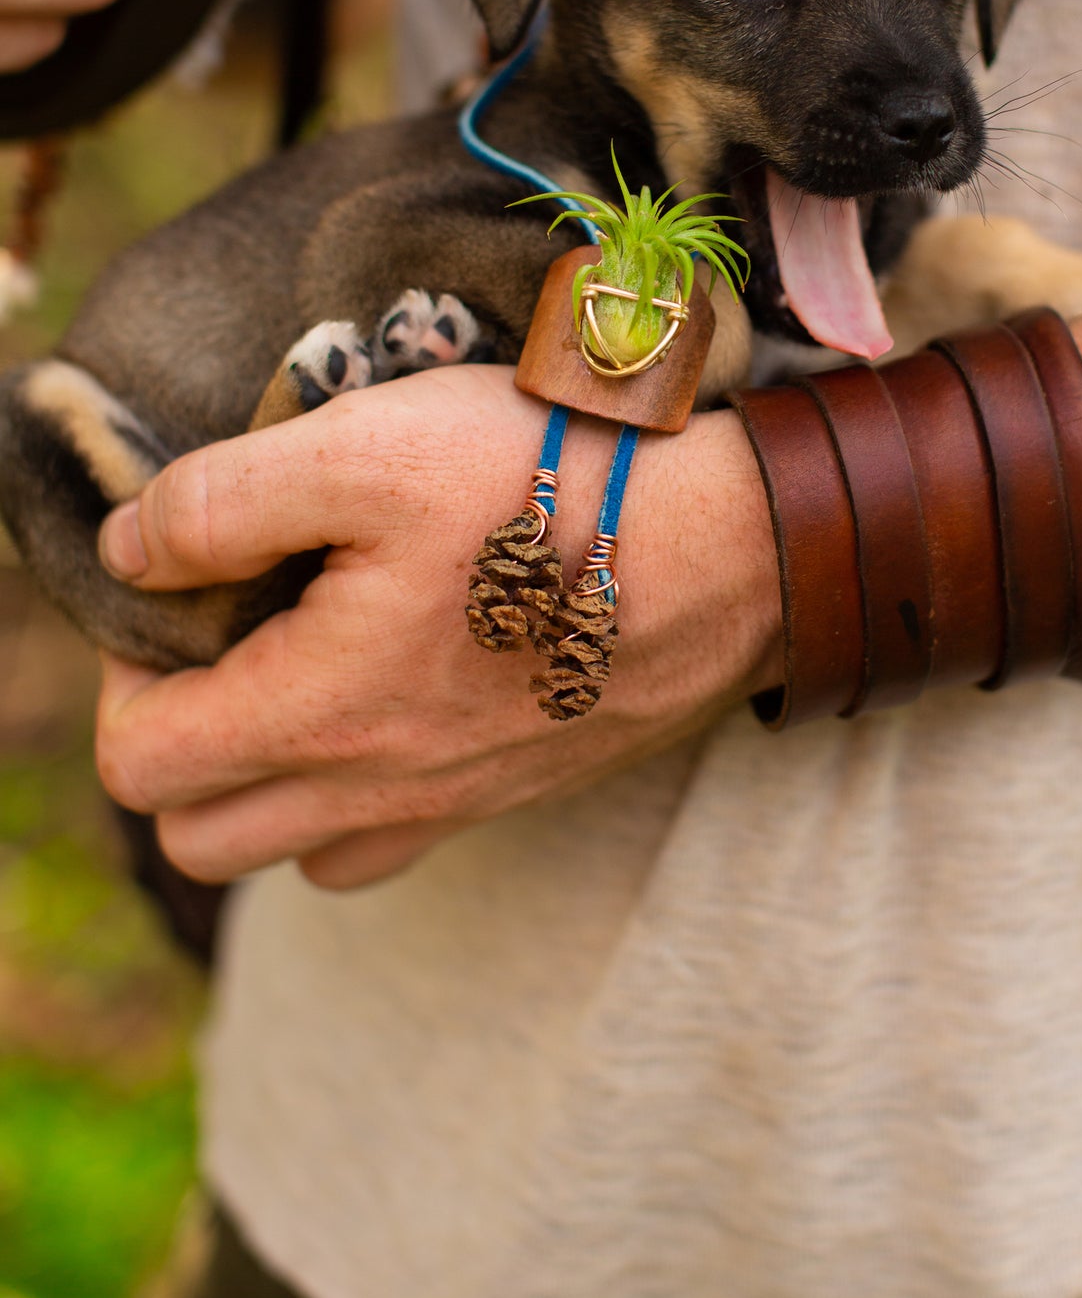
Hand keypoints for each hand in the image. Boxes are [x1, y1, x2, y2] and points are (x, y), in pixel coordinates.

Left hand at [92, 366, 781, 889]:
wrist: (740, 547)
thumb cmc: (557, 483)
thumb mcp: (369, 446)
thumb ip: (222, 501)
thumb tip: (131, 547)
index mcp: (321, 714)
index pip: (139, 762)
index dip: (126, 671)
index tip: (185, 587)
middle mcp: (379, 789)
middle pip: (200, 837)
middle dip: (180, 739)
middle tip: (232, 632)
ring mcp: (455, 803)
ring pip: (296, 850)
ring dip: (267, 777)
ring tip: (307, 661)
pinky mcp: (520, 788)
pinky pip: (396, 835)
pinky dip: (362, 786)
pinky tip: (401, 684)